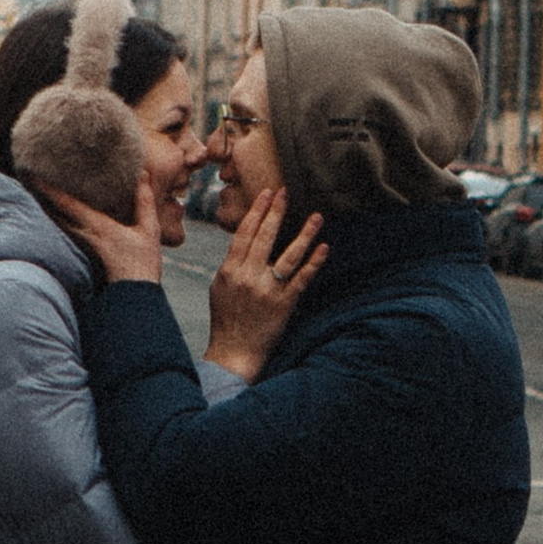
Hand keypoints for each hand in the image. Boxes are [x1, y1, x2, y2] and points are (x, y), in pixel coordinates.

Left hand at [41, 169, 165, 289]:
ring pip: (60, 223)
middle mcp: (85, 234)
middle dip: (43, 196)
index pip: (67, 204)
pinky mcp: (86, 252)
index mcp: (97, 226)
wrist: (134, 294)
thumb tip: (142, 173)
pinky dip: (59, 220)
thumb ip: (144, 201)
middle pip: (57, 212)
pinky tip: (59, 215)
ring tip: (39, 193)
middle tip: (31, 179)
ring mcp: (83, 244)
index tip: (34, 176)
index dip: (50, 189)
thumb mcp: (149, 229)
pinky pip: (67, 231)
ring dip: (49, 208)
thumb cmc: (142, 262)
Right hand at [205, 188, 327, 378]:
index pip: (244, 233)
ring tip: (316, 216)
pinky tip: (323, 247)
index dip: (257, 211)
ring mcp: (267, 290)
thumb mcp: (219, 288)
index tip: (266, 193)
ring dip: (304, 233)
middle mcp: (248, 277)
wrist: (234, 352)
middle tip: (286, 191)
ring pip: (288, 255)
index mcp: (229, 271)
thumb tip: (244, 241)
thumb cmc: (226, 319)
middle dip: (276, 212)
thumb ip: (231, 265)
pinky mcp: (284, 304)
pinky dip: (314, 262)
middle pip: (264, 237)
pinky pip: (302, 279)